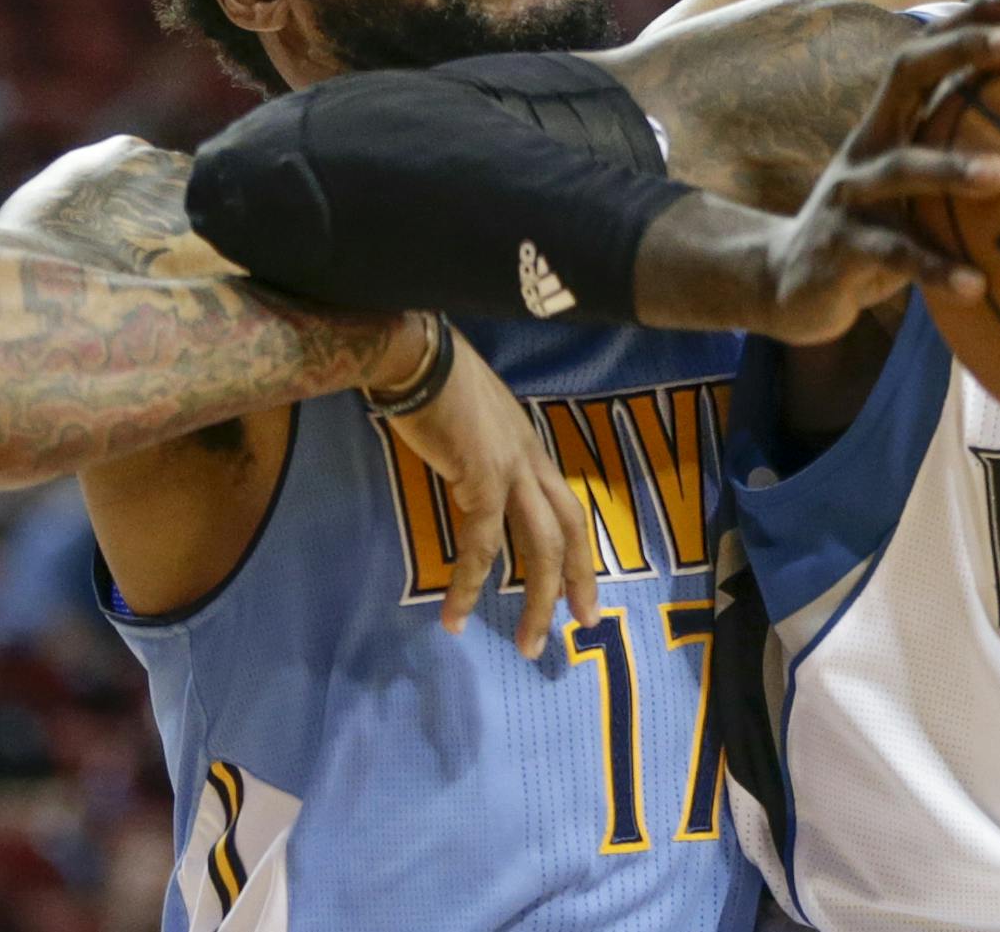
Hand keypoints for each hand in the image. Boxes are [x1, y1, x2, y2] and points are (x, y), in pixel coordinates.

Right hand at [382, 322, 598, 659]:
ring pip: (540, 548)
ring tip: (530, 646)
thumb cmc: (433, 377)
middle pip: (569, 530)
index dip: (579, 550)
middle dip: (579, 581)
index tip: (584, 591)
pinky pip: (483, 546)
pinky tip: (455, 615)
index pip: (567, 506)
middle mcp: (530, 459)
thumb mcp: (471, 418)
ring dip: (537, 602)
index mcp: (529, 446)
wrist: (415, 353)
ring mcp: (512, 469)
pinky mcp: (482, 478)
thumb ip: (479, 448)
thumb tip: (467, 466)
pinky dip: (469, 585)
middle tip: (584, 625)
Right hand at [753, 0, 999, 344]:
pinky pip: (893, 257)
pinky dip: (936, 269)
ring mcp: (850, 194)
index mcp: (891, 119)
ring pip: (899, 170)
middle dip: (962, 49)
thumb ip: (966, 155)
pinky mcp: (839, 249)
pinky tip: (979, 286)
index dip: (978, 12)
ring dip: (950, 169)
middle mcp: (868, 143)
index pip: (933, 47)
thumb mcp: (917, 185)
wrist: (791, 284)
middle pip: (906, 73)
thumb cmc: (880, 227)